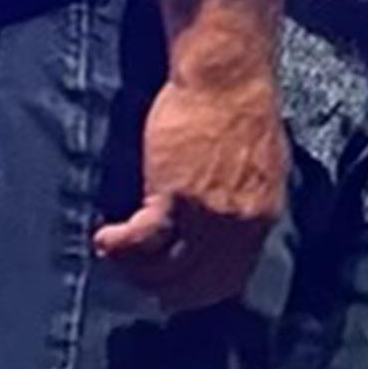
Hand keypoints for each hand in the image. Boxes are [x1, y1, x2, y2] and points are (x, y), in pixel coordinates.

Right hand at [94, 73, 286, 310]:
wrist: (227, 76)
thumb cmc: (239, 108)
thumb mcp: (262, 164)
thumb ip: (248, 199)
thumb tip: (233, 224)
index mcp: (263, 216)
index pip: (230, 278)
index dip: (196, 292)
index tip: (170, 289)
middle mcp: (240, 224)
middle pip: (197, 282)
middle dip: (161, 289)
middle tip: (135, 280)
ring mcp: (209, 214)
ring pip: (167, 267)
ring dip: (134, 270)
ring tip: (113, 256)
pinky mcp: (176, 195)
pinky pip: (143, 239)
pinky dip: (119, 245)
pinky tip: (104, 238)